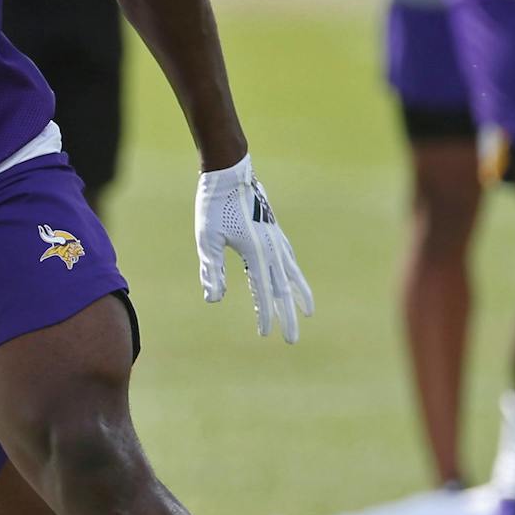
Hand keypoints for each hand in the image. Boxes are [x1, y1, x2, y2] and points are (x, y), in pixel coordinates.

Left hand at [195, 155, 313, 343]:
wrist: (230, 175)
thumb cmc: (214, 207)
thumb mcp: (206, 239)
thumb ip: (211, 270)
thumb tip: (213, 299)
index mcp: (256, 253)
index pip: (263, 292)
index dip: (265, 315)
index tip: (266, 335)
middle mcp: (272, 248)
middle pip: (283, 289)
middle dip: (287, 316)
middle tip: (292, 340)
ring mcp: (276, 239)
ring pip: (292, 274)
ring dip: (299, 296)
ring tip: (308, 313)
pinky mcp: (274, 231)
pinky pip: (290, 259)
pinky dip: (296, 275)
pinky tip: (296, 281)